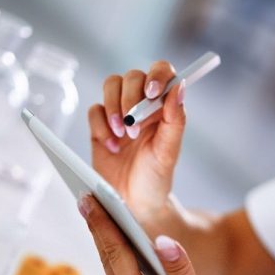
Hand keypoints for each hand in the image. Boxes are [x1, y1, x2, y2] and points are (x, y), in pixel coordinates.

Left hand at [78, 193, 242, 274]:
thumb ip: (180, 269)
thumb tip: (162, 240)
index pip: (116, 254)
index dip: (102, 224)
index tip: (89, 200)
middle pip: (108, 262)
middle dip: (98, 230)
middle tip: (86, 201)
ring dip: (108, 248)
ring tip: (101, 221)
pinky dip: (120, 266)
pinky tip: (124, 257)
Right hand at [87, 61, 185, 228]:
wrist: (134, 202)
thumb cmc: (156, 176)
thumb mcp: (169, 151)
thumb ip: (175, 119)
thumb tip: (179, 87)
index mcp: (163, 106)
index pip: (161, 72)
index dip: (156, 74)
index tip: (152, 92)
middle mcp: (142, 104)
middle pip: (132, 77)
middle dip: (130, 98)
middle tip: (133, 126)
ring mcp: (119, 112)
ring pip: (110, 85)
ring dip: (113, 107)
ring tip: (122, 135)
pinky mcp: (100, 125)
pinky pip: (94, 110)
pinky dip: (101, 126)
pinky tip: (111, 147)